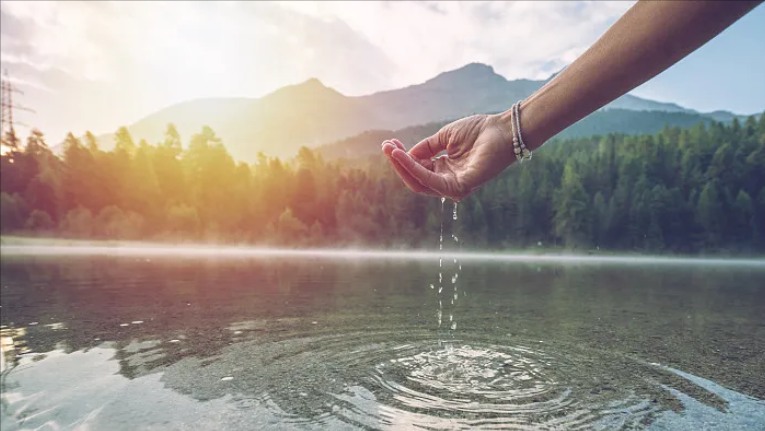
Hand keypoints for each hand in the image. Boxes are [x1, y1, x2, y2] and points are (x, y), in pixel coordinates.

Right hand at [381, 114, 517, 201]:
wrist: (503, 130)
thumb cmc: (479, 131)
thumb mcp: (445, 137)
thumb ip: (426, 148)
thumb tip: (405, 155)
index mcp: (445, 170)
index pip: (418, 169)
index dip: (402, 157)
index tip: (389, 144)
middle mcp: (448, 181)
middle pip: (415, 178)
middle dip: (398, 163)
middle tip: (386, 147)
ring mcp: (454, 186)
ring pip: (419, 182)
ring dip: (402, 166)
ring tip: (391, 150)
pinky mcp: (460, 187)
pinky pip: (430, 180)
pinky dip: (414, 168)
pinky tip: (404, 156)